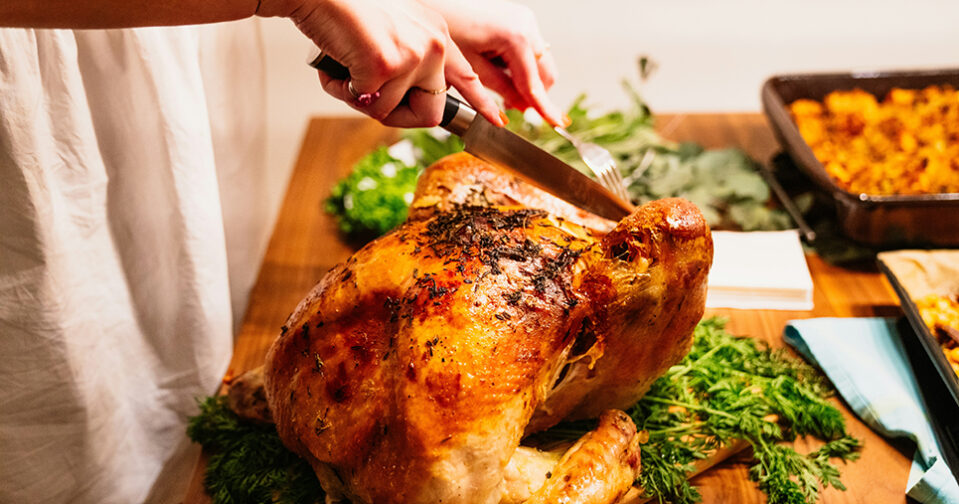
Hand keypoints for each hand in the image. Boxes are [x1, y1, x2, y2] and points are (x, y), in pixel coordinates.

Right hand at [259, 0, 504, 127]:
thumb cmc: (345, 13)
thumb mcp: (393, 35)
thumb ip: (409, 63)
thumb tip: (404, 102)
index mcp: (436, 34)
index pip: (466, 75)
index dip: (480, 101)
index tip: (495, 119)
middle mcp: (433, 45)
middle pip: (430, 113)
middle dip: (394, 115)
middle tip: (366, 94)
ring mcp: (413, 56)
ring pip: (390, 111)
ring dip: (359, 99)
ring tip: (344, 67)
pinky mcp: (386, 66)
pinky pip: (367, 105)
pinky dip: (344, 91)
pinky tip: (336, 65)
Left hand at [417, 0, 565, 126]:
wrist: (434, 3)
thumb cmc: (447, 30)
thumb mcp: (472, 68)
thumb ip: (501, 89)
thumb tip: (521, 106)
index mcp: (516, 37)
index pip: (534, 83)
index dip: (544, 107)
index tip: (557, 123)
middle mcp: (526, 25)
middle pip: (545, 72)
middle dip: (533, 94)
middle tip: (512, 108)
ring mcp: (525, 20)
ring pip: (539, 62)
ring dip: (526, 80)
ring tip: (500, 89)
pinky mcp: (519, 19)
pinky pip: (530, 50)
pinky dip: (520, 66)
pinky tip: (499, 70)